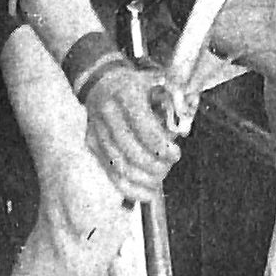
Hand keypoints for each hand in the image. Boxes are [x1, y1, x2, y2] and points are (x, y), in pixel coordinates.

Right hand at [84, 64, 181, 200]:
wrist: (101, 81)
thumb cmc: (137, 86)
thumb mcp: (158, 83)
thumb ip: (174, 104)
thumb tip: (183, 131)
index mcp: (126, 94)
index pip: (144, 128)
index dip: (161, 147)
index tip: (175, 154)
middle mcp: (107, 113)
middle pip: (131, 152)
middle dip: (155, 166)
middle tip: (168, 166)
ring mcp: (96, 131)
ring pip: (120, 167)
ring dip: (144, 180)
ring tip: (159, 179)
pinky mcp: (92, 145)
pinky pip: (111, 174)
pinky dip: (131, 189)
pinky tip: (147, 193)